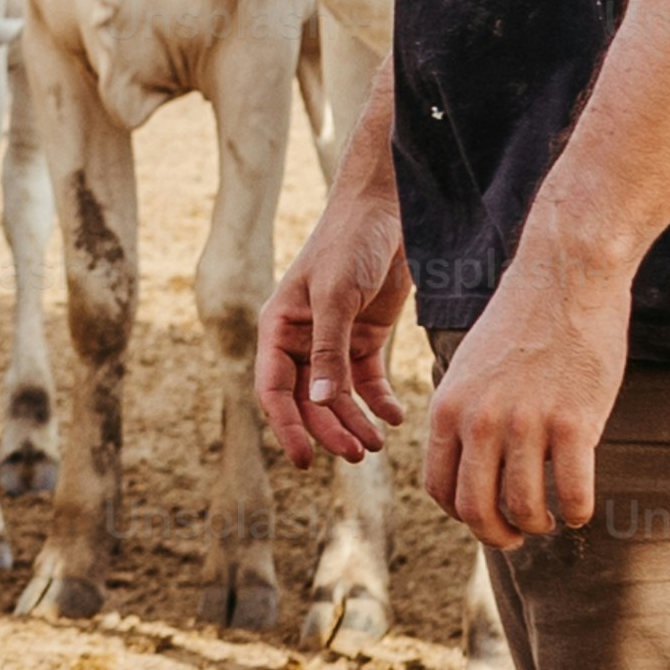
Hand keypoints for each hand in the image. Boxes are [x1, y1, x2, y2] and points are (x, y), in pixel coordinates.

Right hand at [257, 157, 413, 466]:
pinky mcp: (364, 336)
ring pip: (337, 396)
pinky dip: (378, 402)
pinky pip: (365, 381)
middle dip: (330, 429)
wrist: (387, 208)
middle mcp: (301, 338)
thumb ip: (328, 351)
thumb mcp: (336, 296)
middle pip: (309, 399)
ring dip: (354, 421)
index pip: (274, 389)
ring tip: (378, 444)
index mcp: (279, 327)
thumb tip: (320, 402)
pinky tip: (395, 416)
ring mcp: (333, 339)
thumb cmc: (350, 242)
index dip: (286, 427)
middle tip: (358, 453)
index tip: (303, 461)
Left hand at [423, 248, 634, 552]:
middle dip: (497, 535)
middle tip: (518, 536)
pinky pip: (573, 493)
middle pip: (475, 510)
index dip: (462, 516)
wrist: (566, 278)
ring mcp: (527, 423)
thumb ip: (464, 417)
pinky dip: (577, 512)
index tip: (486, 518)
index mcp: (447, 408)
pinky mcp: (576, 422)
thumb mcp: (469, 370)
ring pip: (524, 508)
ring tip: (551, 517)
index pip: (440, 489)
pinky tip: (580, 508)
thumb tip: (471, 471)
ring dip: (539, 525)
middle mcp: (480, 420)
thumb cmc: (521, 325)